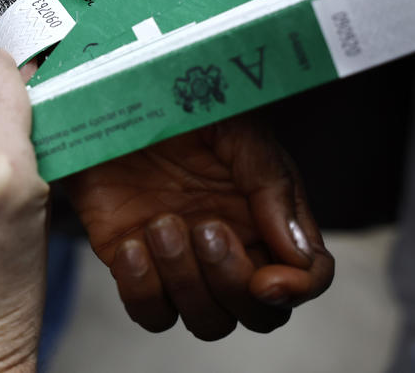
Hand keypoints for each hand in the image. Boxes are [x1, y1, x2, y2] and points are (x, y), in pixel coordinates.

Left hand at [65, 117, 332, 336]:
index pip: (307, 273)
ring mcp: (181, 259)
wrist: (107, 94)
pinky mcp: (133, 263)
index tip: (268, 282)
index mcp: (267, 214)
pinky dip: (142, 291)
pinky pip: (149, 311)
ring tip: (161, 224)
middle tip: (204, 228)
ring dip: (185, 283)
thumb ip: (272, 188)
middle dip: (231, 282)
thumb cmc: (178, 102)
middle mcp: (231, 245)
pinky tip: (131, 246)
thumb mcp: (237, 130)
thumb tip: (300, 257)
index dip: (298, 289)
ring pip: (206, 320)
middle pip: (258, 314)